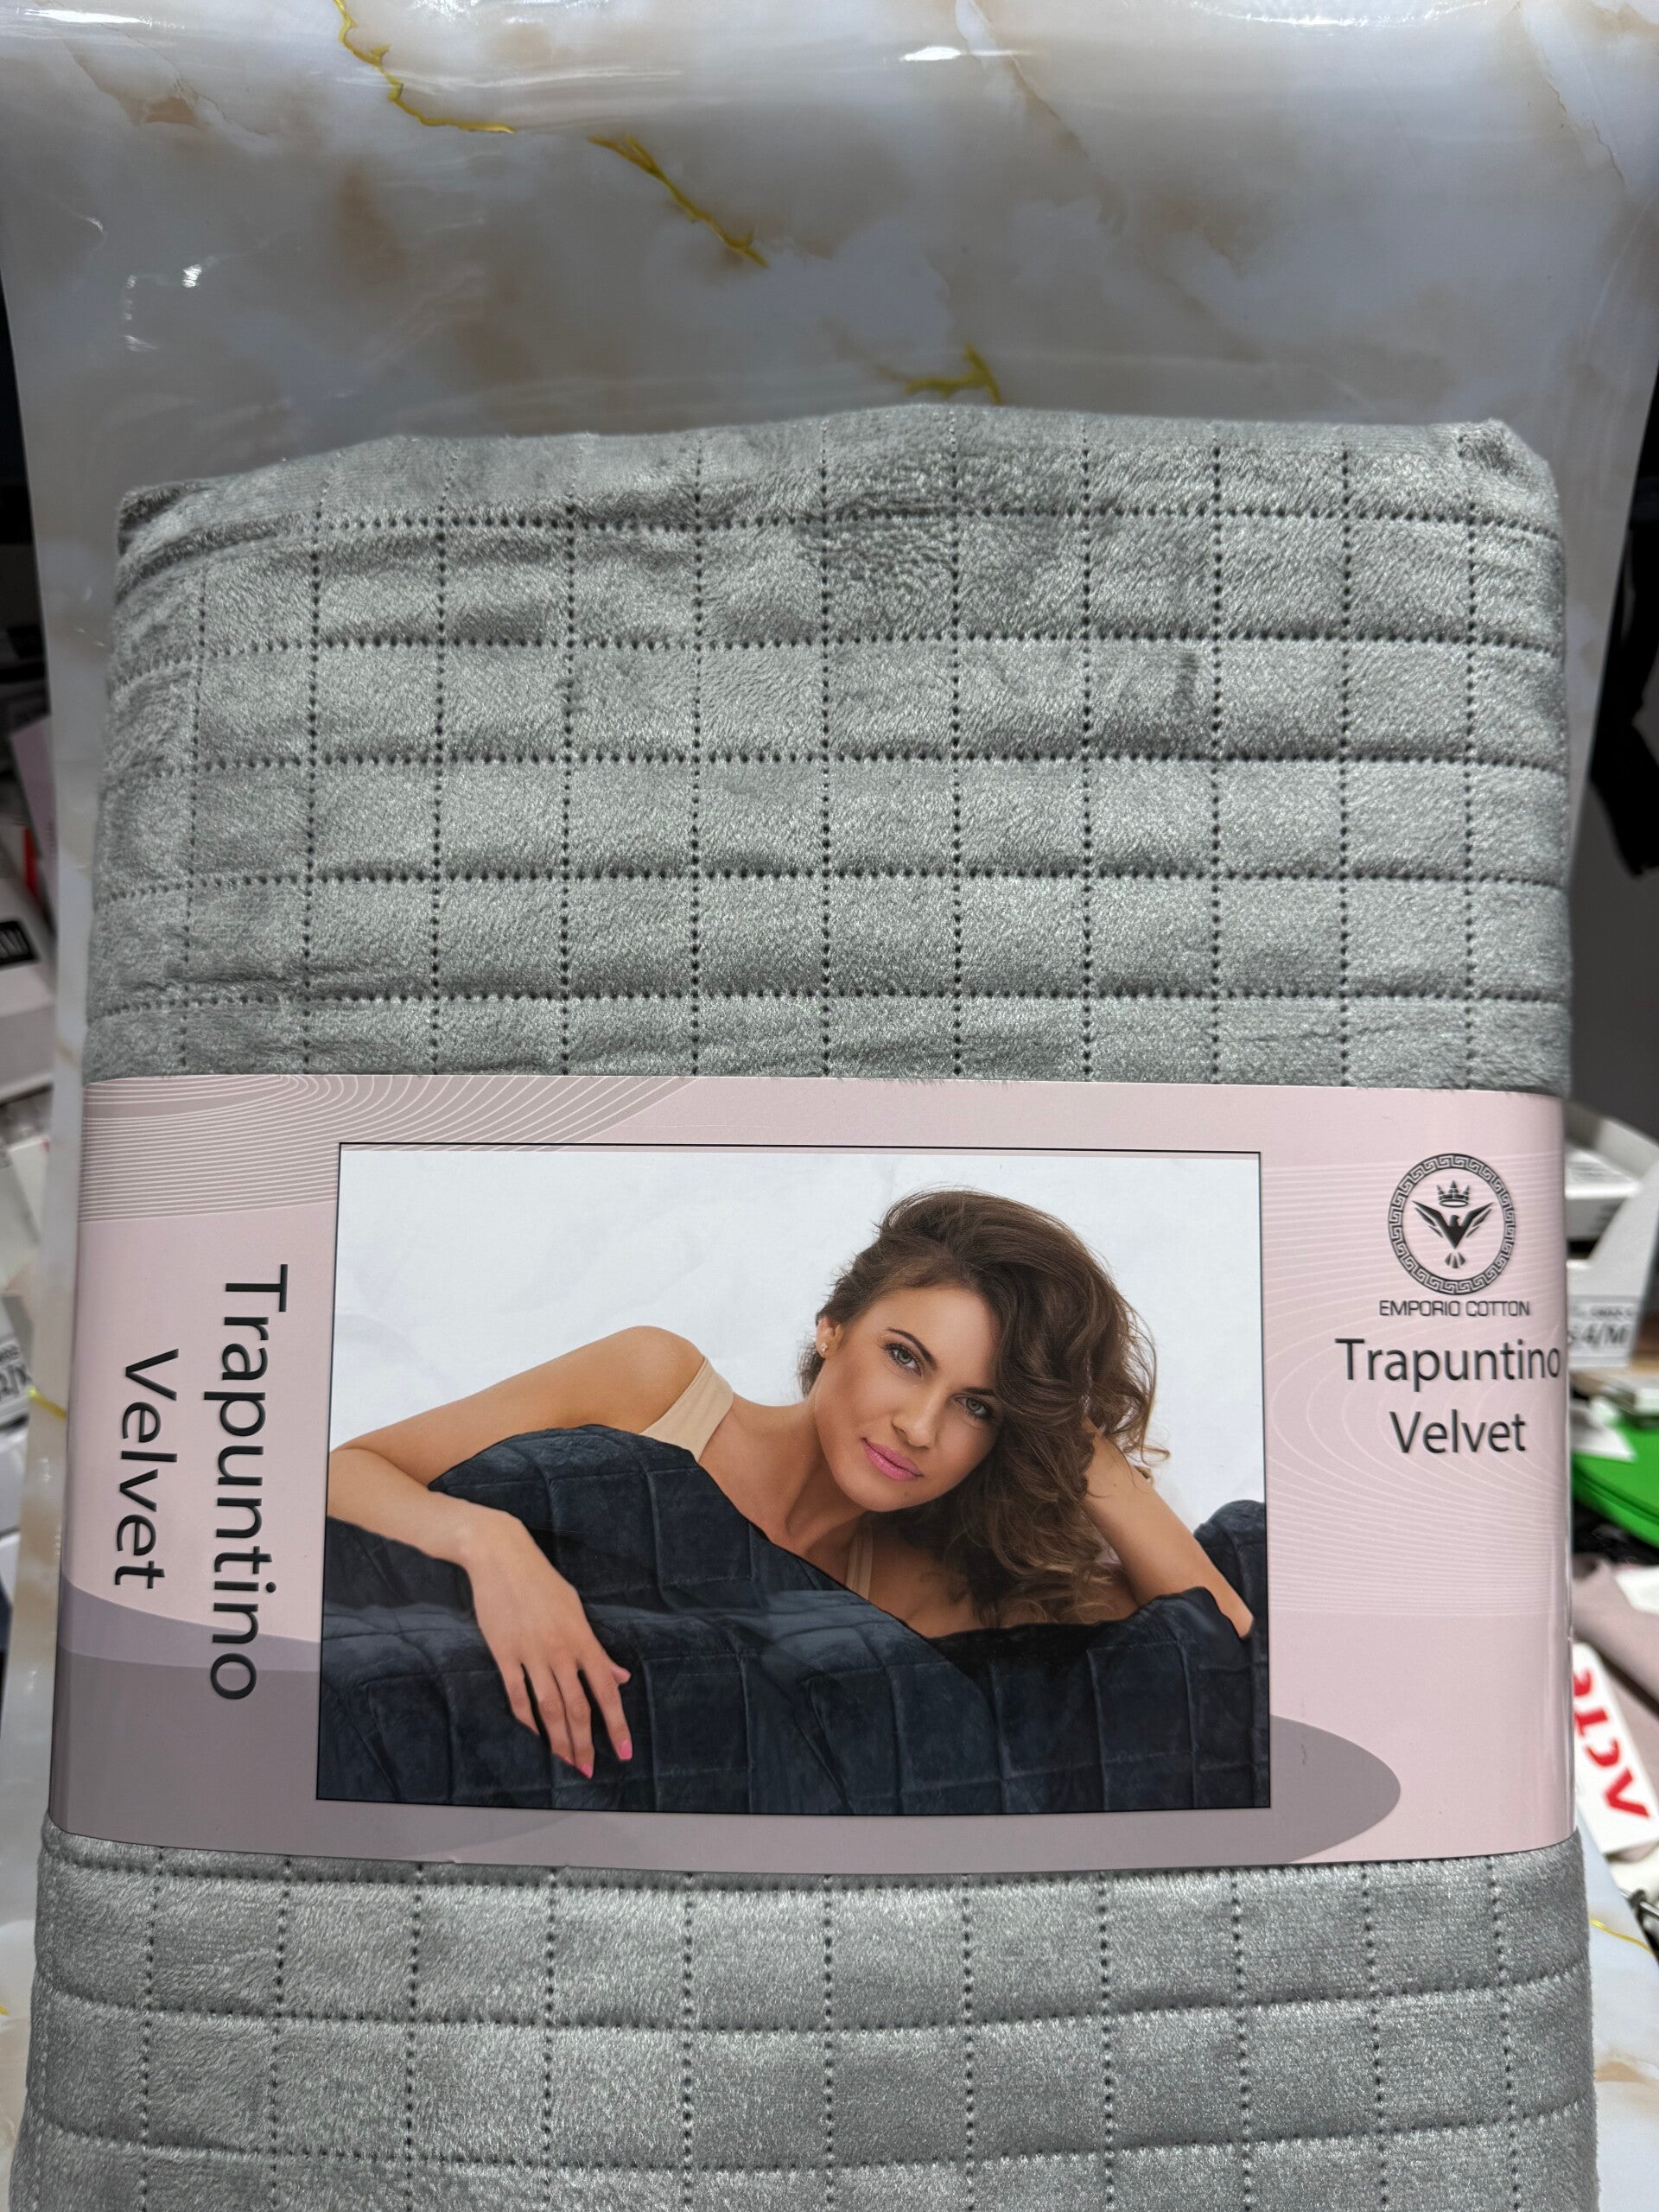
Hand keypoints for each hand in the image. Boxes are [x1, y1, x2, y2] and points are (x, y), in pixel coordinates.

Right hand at [456, 1510, 632, 1775]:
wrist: (501, 1556)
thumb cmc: (542, 1581)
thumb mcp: (576, 1610)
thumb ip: (596, 1649)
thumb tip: (621, 1677)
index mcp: (582, 1638)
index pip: (605, 1690)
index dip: (616, 1724)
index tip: (624, 1751)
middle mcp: (560, 1650)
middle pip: (577, 1708)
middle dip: (585, 1743)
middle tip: (589, 1769)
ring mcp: (531, 1654)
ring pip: (549, 1708)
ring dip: (559, 1741)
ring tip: (566, 1762)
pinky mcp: (504, 1654)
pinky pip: (517, 1696)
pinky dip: (527, 1720)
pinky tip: (535, 1735)